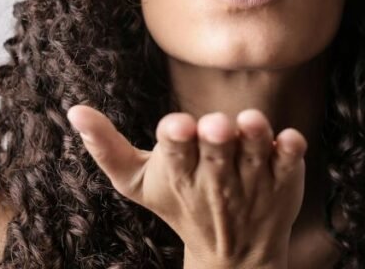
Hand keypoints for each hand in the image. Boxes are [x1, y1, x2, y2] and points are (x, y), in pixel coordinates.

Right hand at [66, 104, 306, 268]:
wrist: (234, 255)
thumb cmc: (179, 204)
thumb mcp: (137, 183)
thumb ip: (106, 147)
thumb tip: (73, 110)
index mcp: (180, 173)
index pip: (176, 152)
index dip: (176, 137)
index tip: (176, 126)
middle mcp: (217, 176)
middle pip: (217, 150)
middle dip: (215, 136)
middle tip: (215, 126)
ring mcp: (254, 178)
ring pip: (256, 151)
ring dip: (254, 136)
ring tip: (251, 123)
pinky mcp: (285, 177)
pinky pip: (291, 160)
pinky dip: (291, 149)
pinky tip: (289, 139)